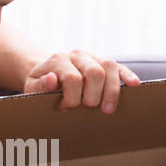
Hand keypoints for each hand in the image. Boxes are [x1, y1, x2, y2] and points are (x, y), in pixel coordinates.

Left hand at [22, 50, 141, 111]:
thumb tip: (53, 80)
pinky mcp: (104, 62)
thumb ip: (39, 85)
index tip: (66, 109)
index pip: (73, 79)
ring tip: (108, 110)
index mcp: (59, 59)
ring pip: (110, 67)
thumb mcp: (32, 86)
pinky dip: (127, 75)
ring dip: (112, 91)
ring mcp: (93, 56)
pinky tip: (134, 85)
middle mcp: (77, 55)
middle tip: (87, 109)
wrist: (47, 70)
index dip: (72, 99)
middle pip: (95, 72)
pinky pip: (119, 66)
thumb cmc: (41, 84)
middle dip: (93, 96)